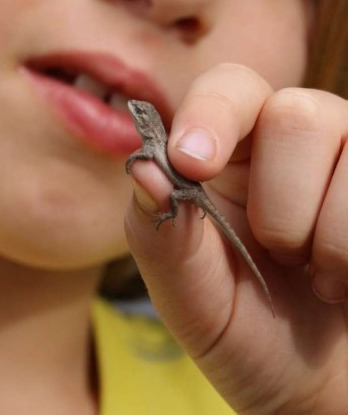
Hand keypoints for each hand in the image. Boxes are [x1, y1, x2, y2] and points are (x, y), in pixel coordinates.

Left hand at [125, 63, 347, 413]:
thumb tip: (143, 168)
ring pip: (341, 139)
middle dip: (280, 202)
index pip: (228, 87)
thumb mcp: (190, 292)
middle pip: (293, 112)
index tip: (195, 162)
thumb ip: (161, 232)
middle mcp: (294, 140)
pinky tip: (345, 280)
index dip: (213, 113)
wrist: (315, 389)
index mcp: (231, 151)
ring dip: (323, 234)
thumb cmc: (246, 332)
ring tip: (316, 274)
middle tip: (278, 254)